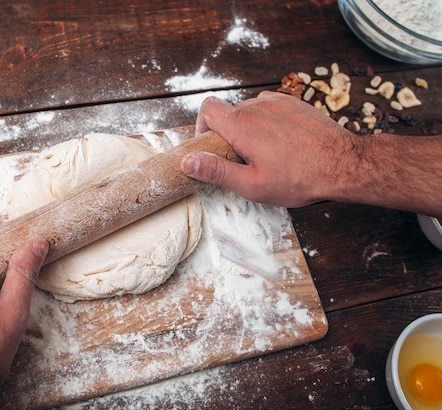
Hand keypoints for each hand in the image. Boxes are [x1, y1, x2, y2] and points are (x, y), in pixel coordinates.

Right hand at [181, 92, 353, 207]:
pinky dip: (268, 121)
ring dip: (249, 127)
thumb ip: (216, 171)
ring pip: (250, 109)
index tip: (212, 145)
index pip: (207, 108)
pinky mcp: (294, 103)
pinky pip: (270, 107)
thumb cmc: (299, 178)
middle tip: (242, 159)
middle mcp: (257, 107)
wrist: (343, 164)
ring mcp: (278, 102)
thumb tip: (187, 161)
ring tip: (264, 152)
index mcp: (241, 125)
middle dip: (228, 133)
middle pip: (229, 112)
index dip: (203, 126)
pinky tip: (281, 142)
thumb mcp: (251, 185)